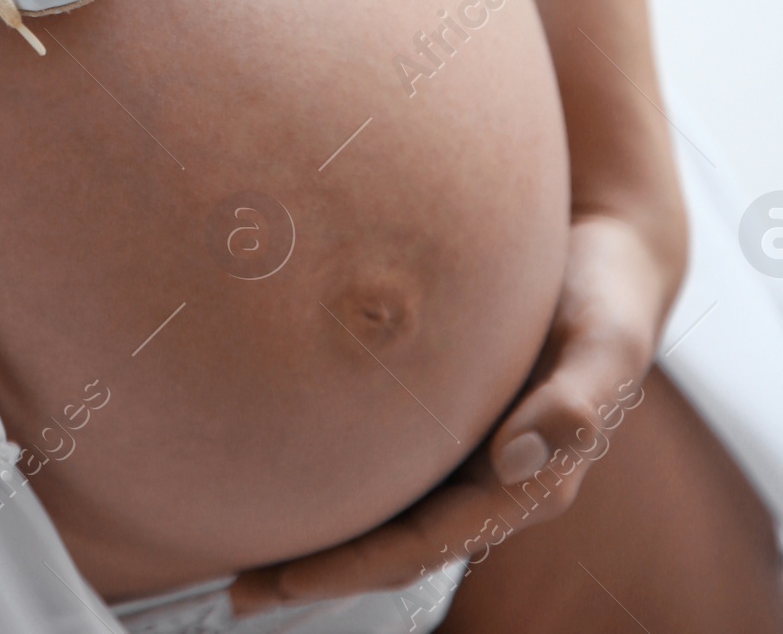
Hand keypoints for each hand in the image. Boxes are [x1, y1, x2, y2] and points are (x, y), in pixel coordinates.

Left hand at [225, 210, 680, 614]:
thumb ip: (573, 402)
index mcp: (527, 483)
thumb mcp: (603, 341)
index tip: (289, 582)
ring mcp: (463, 451)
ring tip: (239, 555)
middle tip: (237, 592)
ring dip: (317, 539)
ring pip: (381, 512)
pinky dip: (331, 475)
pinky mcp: (445, 415)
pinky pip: (383, 462)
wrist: (603, 249)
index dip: (356, 567)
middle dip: (318, 573)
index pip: (425, 545)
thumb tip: (515, 459)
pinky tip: (281, 467)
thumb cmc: (604, 294)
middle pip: (391, 546)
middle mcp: (487, 480)